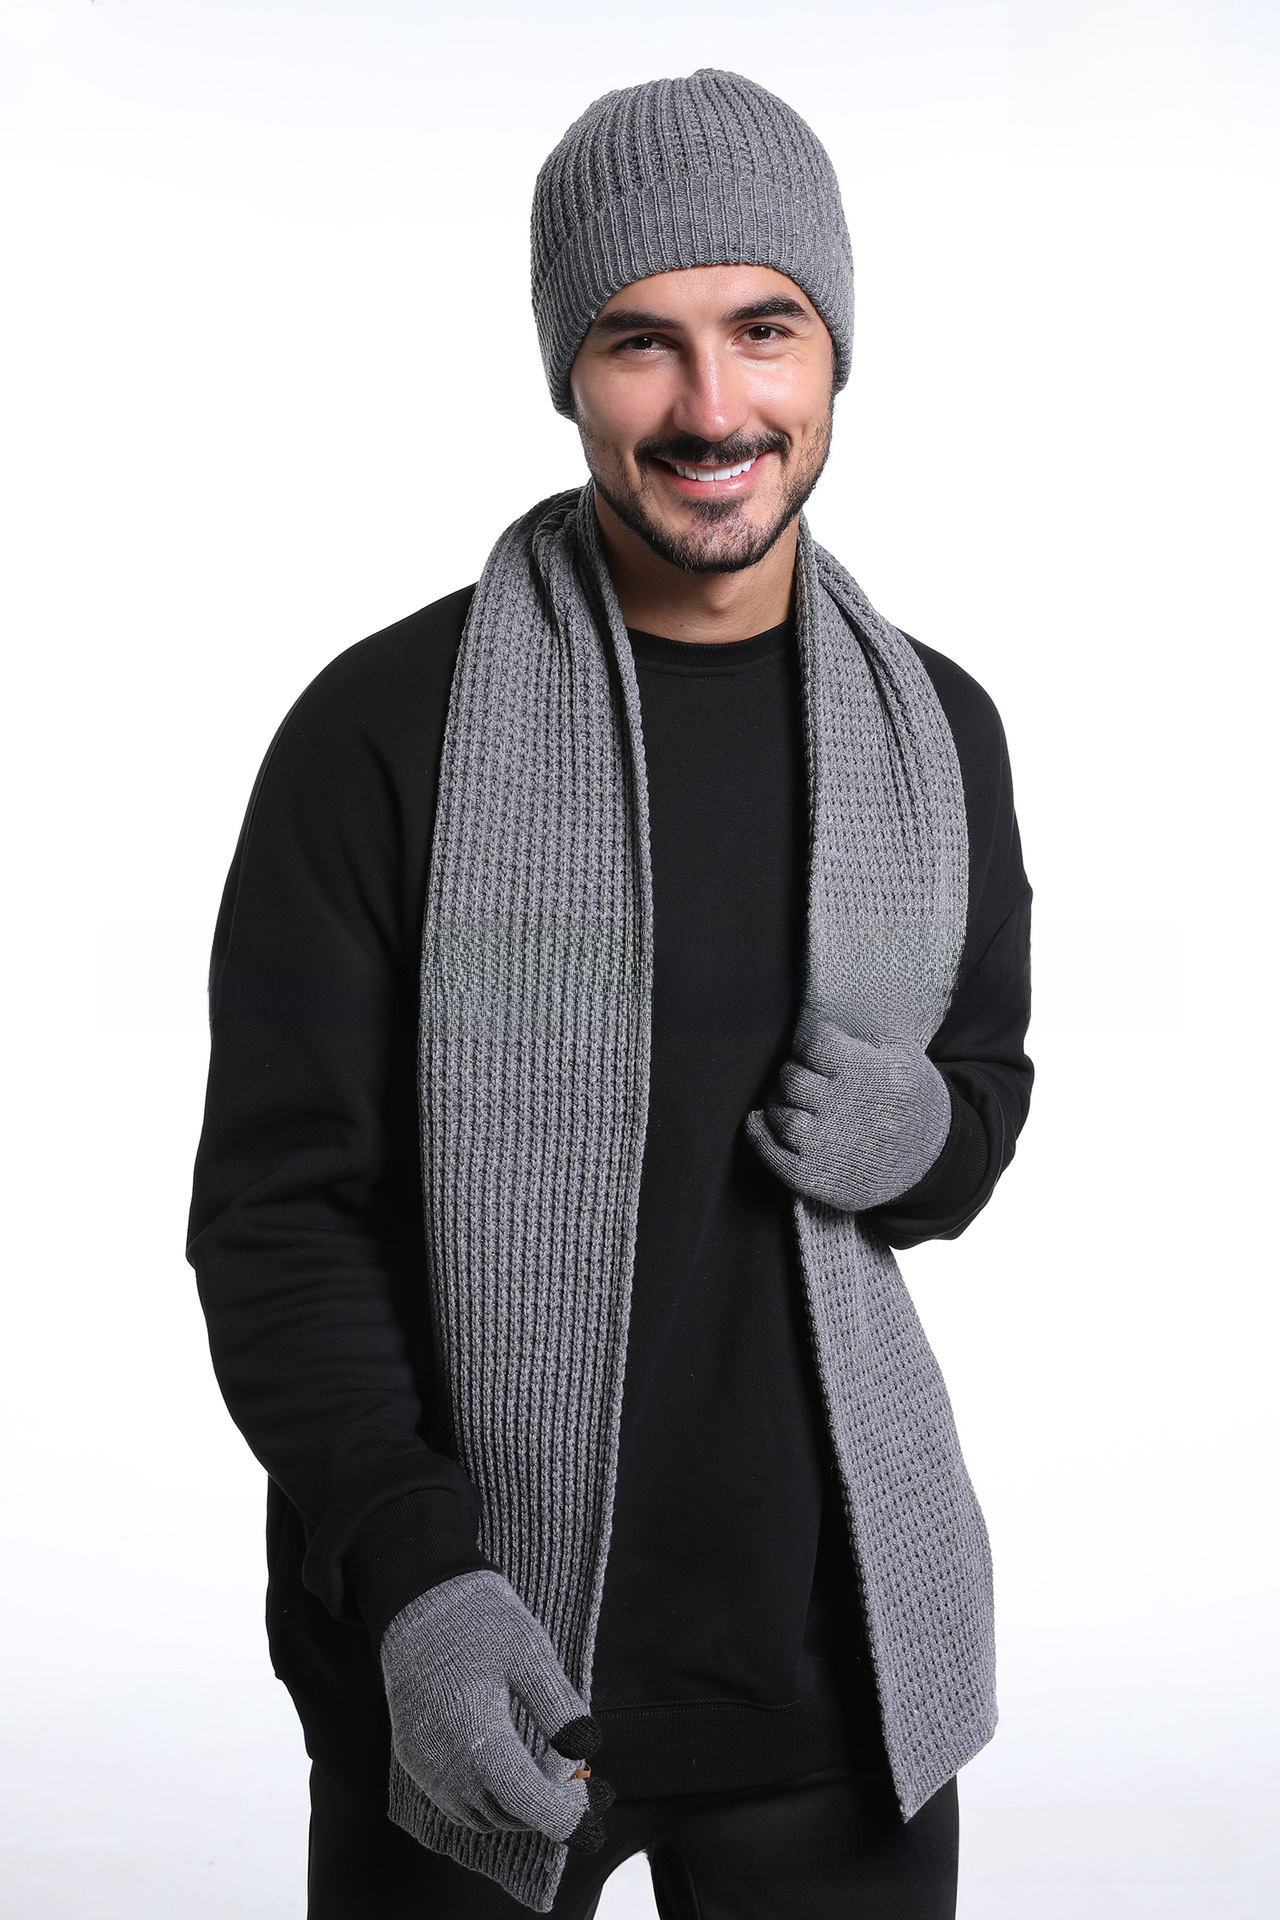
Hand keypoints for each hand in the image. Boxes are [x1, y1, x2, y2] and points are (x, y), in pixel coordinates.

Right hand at [380, 1568, 613, 1849]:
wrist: (419, 1597)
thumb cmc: (480, 1620)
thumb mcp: (533, 1654)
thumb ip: (561, 1710)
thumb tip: (583, 1755)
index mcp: (478, 1738)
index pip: (528, 1803)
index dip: (565, 1810)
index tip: (591, 1795)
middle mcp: (445, 1764)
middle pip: (508, 1815)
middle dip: (546, 1802)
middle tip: (570, 1767)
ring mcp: (424, 1765)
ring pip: (481, 1816)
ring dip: (517, 1804)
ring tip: (541, 1763)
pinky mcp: (412, 1759)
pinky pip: (455, 1802)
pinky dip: (487, 1798)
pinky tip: (506, 1762)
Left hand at [745, 1011, 950, 1212]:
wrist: (934, 1161)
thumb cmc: (912, 1101)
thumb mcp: (905, 1056)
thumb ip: (864, 1034)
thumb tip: (816, 1015)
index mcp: (874, 1074)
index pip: (815, 1044)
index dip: (809, 1043)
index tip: (812, 1048)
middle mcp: (849, 1109)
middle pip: (792, 1078)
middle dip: (794, 1073)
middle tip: (804, 1076)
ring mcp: (831, 1146)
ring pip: (780, 1113)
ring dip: (778, 1102)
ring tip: (791, 1100)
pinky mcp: (817, 1177)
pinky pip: (772, 1153)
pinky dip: (759, 1133)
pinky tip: (759, 1121)